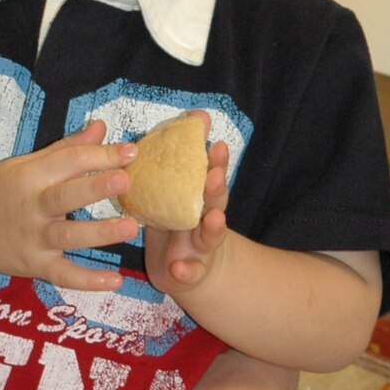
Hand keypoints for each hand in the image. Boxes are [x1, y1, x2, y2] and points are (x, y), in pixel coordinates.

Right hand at [0, 120, 138, 292]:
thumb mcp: (25, 164)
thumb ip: (66, 150)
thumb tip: (101, 128)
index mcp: (29, 176)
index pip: (68, 162)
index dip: (100, 155)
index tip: (131, 152)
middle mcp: (31, 207)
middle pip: (65, 196)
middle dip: (95, 188)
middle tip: (126, 180)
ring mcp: (32, 239)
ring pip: (68, 236)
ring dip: (100, 233)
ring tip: (130, 227)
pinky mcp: (34, 265)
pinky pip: (63, 275)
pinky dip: (88, 281)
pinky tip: (115, 281)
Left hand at [142, 132, 231, 295]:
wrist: (183, 271)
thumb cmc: (176, 223)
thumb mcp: (172, 193)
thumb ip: (177, 162)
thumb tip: (191, 116)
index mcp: (199, 199)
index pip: (210, 177)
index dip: (215, 162)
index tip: (217, 144)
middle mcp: (204, 221)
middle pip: (215, 203)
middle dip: (216, 189)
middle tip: (213, 175)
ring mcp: (200, 248)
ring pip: (210, 237)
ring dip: (213, 228)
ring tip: (214, 219)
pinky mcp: (188, 273)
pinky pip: (190, 273)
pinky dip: (187, 271)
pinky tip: (180, 268)